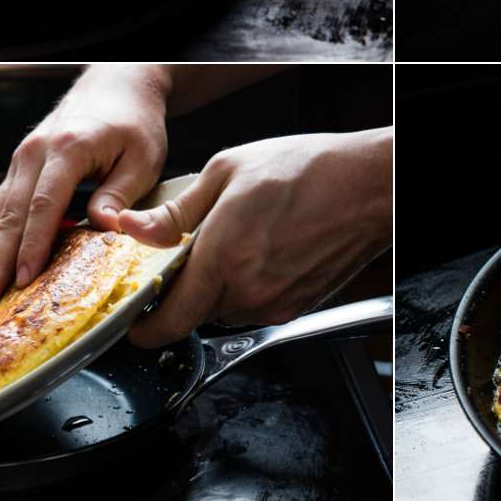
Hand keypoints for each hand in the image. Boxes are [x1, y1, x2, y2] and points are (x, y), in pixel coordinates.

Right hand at [0, 66, 169, 310]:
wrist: (117, 86)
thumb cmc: (134, 122)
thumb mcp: (143, 157)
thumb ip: (121, 195)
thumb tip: (106, 231)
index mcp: (68, 147)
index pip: (43, 204)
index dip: (32, 245)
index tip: (23, 280)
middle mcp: (35, 152)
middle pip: (9, 213)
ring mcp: (22, 158)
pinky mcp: (19, 167)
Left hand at [119, 128, 391, 346]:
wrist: (369, 185)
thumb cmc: (307, 170)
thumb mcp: (226, 171)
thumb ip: (174, 211)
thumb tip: (131, 229)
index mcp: (222, 256)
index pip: (169, 321)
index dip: (144, 330)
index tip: (134, 324)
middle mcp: (247, 290)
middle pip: (194, 315)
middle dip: (182, 293)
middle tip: (188, 257)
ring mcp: (274, 303)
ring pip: (223, 312)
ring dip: (216, 289)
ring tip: (234, 244)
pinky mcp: (296, 307)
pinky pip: (253, 308)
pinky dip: (245, 288)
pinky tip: (260, 251)